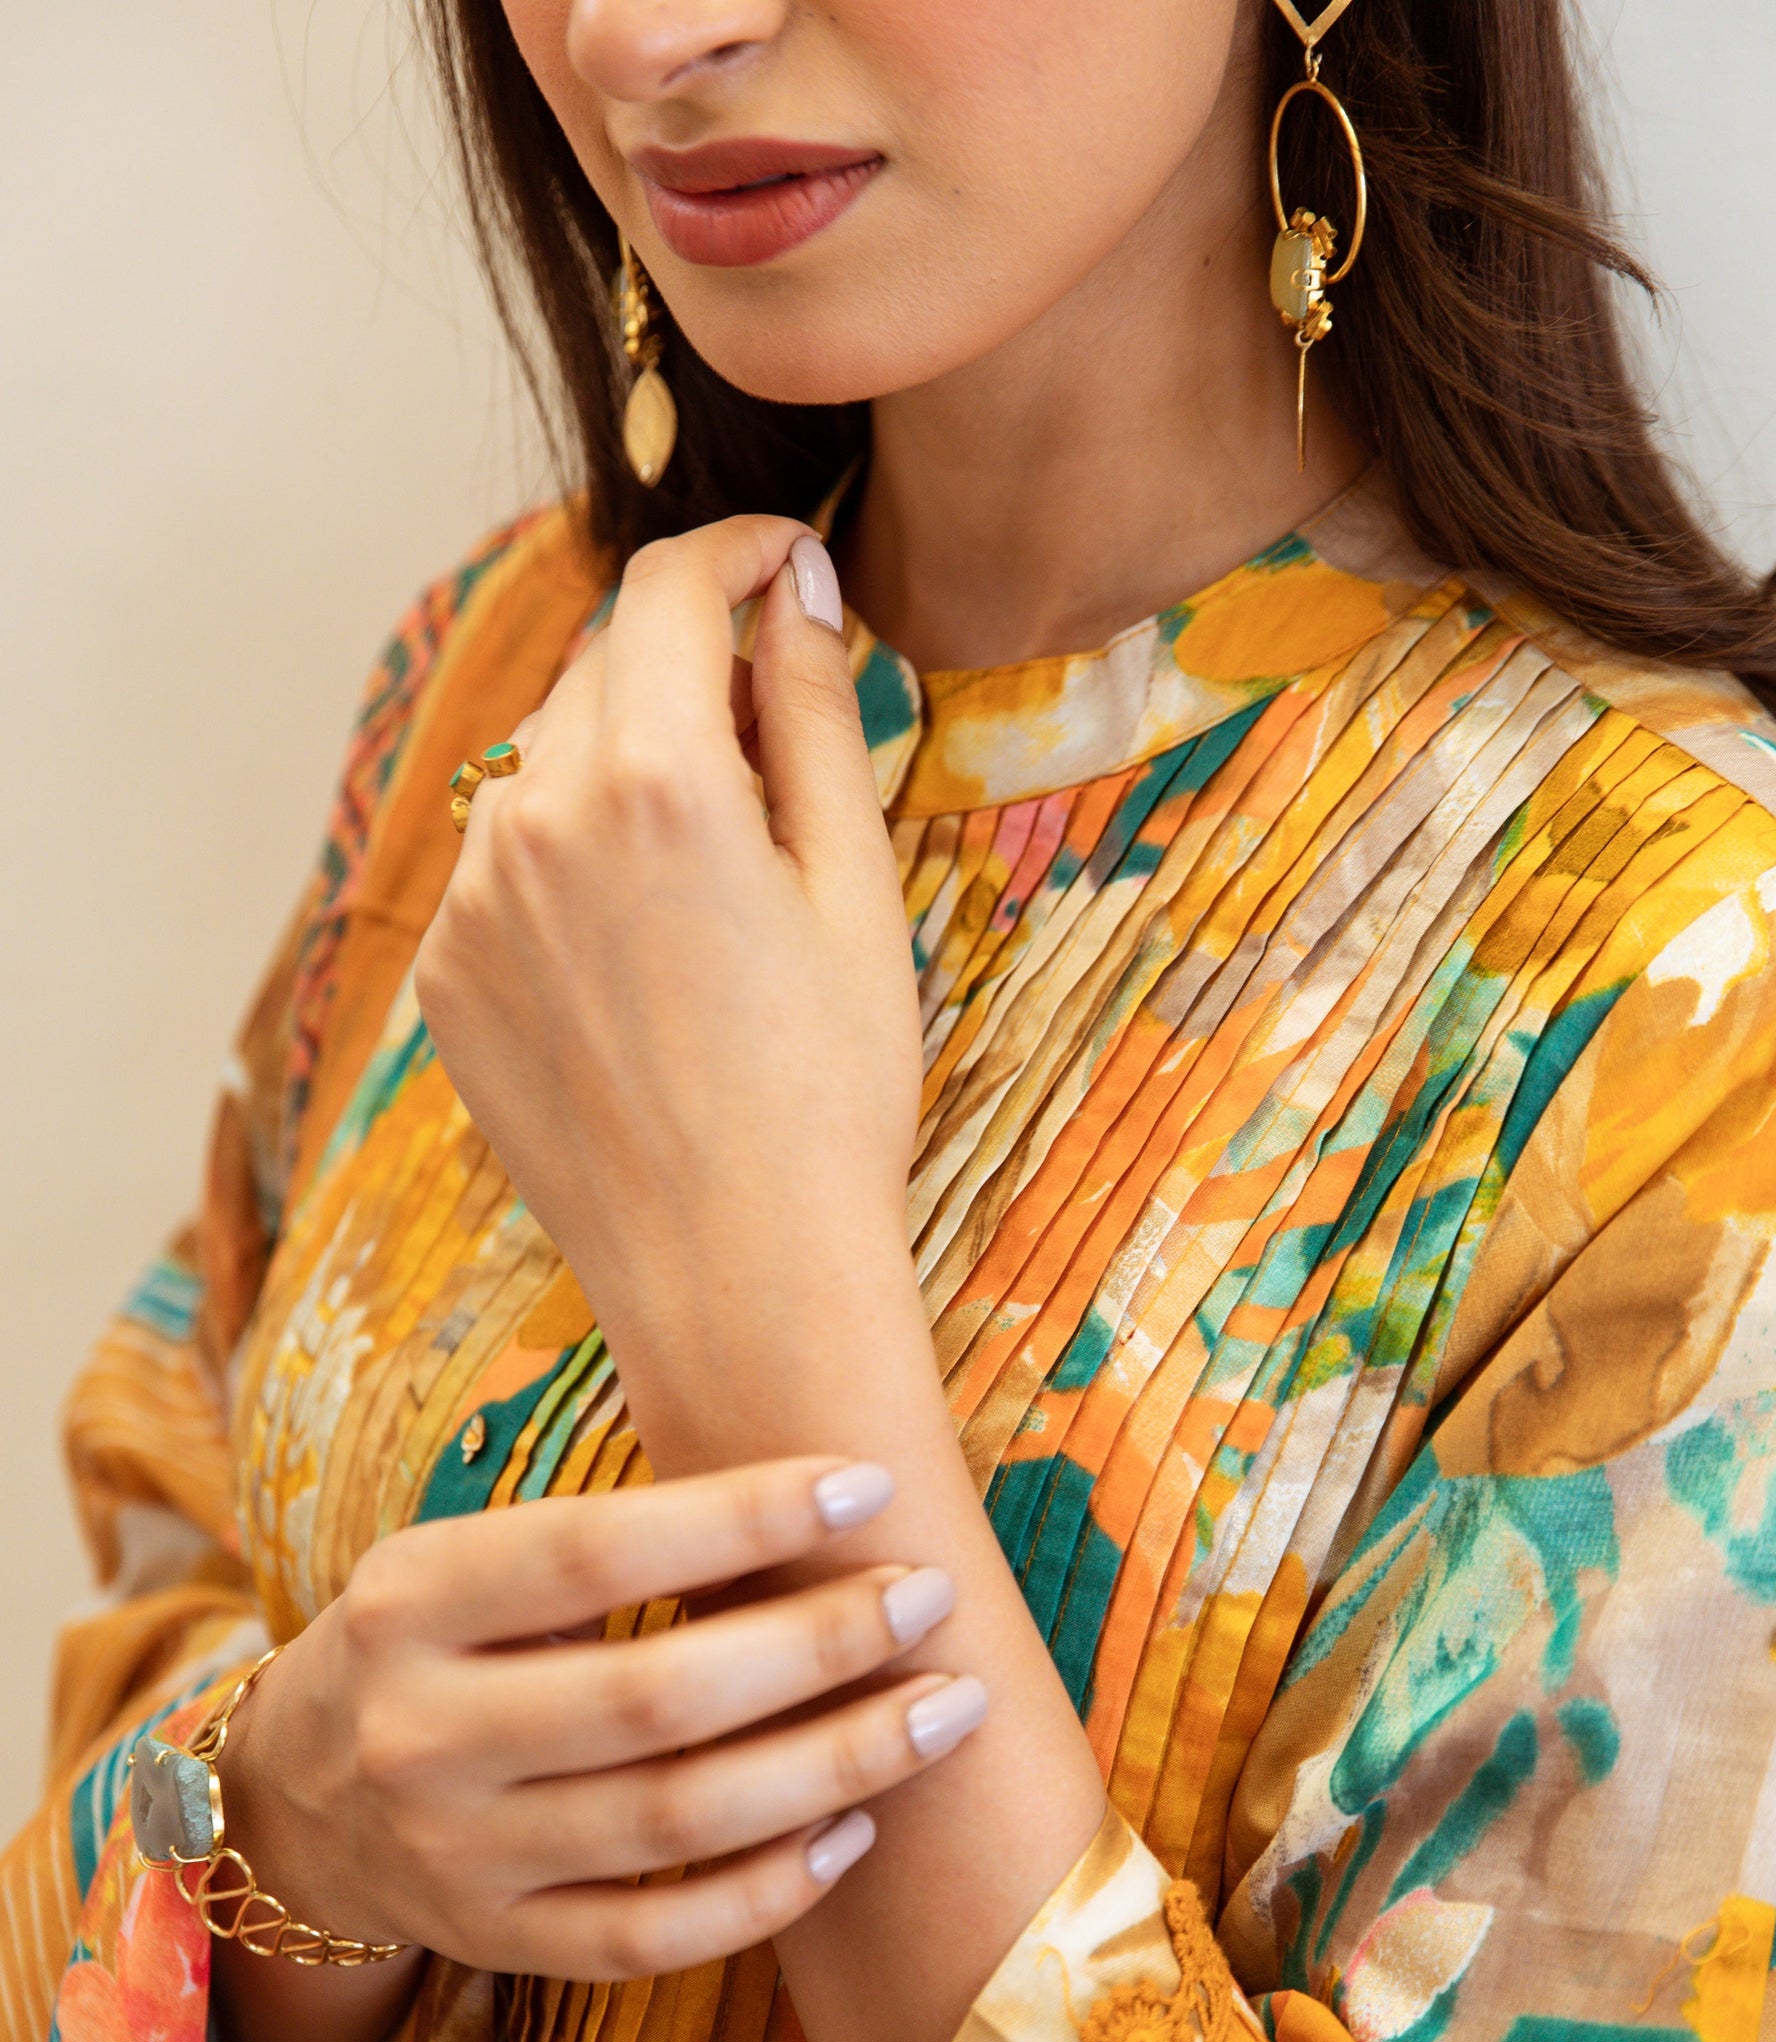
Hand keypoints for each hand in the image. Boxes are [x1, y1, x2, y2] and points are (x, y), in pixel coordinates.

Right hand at [214, 1456, 982, 2017]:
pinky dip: (768, 1891)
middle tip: (931, 1599)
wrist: (290, 1803)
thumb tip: (815, 1501)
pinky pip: (656, 1934)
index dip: (740, 1518)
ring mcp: (458, 1856)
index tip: (867, 1487)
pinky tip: (856, 1831)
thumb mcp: (456, 1565)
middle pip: (656, 1696)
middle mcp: (423, 1735)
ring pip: (678, 1821)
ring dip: (835, 1764)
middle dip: (821, 1644)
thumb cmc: (426, 1648)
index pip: (592, 1552)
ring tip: (942, 1711)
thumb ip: (597, 1546)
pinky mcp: (499, 1944)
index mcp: (411, 1605)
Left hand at [414, 517, 922, 1431]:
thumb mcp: (854, 891)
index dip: (735, 554)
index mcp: (655, 779)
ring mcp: (473, 902)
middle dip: (685, 663)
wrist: (737, 1277)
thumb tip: (796, 585)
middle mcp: (535, 819)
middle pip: (602, 665)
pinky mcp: (446, 976)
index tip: (783, 564)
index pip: (670, 589)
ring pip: (542, 762)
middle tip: (778, 732)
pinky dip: (568, 857)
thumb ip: (814, 713)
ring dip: (622, 761)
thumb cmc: (830, 1095)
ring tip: (716, 868)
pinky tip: (648, 950)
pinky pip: (503, 863)